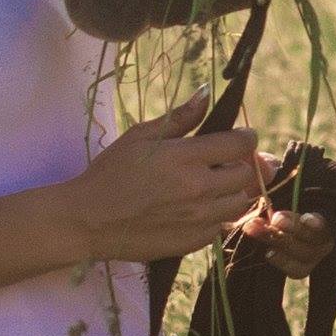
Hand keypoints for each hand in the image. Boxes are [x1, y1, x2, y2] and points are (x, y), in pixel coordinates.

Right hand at [58, 89, 261, 264]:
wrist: (88, 220)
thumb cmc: (110, 173)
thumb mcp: (141, 137)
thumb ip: (179, 118)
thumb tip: (206, 93)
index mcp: (185, 158)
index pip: (241, 145)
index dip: (247, 138)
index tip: (241, 138)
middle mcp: (198, 189)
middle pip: (247, 175)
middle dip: (242, 165)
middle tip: (227, 162)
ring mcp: (198, 219)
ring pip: (241, 203)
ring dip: (234, 192)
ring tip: (214, 186)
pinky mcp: (193, 242)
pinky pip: (222, 228)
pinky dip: (217, 216)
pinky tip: (198, 209)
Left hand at [228, 147, 333, 277]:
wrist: (263, 202)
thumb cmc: (275, 182)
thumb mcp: (272, 170)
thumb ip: (268, 166)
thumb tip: (263, 166)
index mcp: (328, 205)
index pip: (329, 218)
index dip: (319, 222)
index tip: (306, 218)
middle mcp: (327, 231)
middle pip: (317, 239)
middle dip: (295, 230)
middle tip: (275, 219)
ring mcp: (316, 249)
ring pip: (305, 255)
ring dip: (280, 242)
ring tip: (255, 229)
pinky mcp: (303, 263)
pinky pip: (297, 269)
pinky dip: (282, 262)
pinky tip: (267, 252)